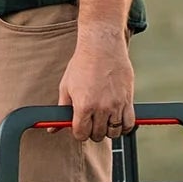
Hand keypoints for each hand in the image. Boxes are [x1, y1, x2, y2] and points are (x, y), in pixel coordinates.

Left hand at [56, 24, 134, 142]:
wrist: (102, 46)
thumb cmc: (82, 64)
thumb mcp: (66, 86)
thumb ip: (62, 109)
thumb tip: (52, 128)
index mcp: (83, 105)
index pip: (81, 134)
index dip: (78, 132)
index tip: (79, 127)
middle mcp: (101, 107)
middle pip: (98, 135)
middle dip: (92, 132)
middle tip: (91, 122)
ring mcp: (116, 104)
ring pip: (114, 132)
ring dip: (108, 130)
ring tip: (104, 121)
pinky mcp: (128, 99)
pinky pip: (129, 123)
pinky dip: (124, 126)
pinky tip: (117, 120)